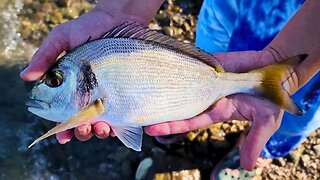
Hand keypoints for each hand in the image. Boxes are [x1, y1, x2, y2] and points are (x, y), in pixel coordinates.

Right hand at [21, 1, 162, 142]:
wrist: (118, 20)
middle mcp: (89, 95)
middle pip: (84, 123)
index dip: (63, 129)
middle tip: (84, 129)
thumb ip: (45, 57)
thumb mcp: (62, 38)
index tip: (63, 136)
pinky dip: (121, 126)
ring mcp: (109, 96)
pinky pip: (125, 115)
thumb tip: (26, 77)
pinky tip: (118, 126)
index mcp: (71, 88)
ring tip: (102, 128)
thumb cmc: (88, 28)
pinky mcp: (127, 93)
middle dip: (82, 132)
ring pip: (104, 123)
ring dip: (101, 132)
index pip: (65, 114)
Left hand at [145, 49, 294, 170]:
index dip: (172, 125)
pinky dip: (177, 66)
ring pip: (180, 85)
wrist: (275, 71)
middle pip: (179, 105)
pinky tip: (158, 67)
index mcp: (217, 111)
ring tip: (142, 91)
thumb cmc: (271, 98)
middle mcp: (207, 97)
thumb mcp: (265, 122)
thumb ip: (254, 141)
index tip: (152, 129)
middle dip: (160, 110)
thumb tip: (248, 167)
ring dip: (164, 88)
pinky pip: (190, 65)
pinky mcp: (210, 63)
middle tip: (137, 114)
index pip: (189, 120)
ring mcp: (206, 79)